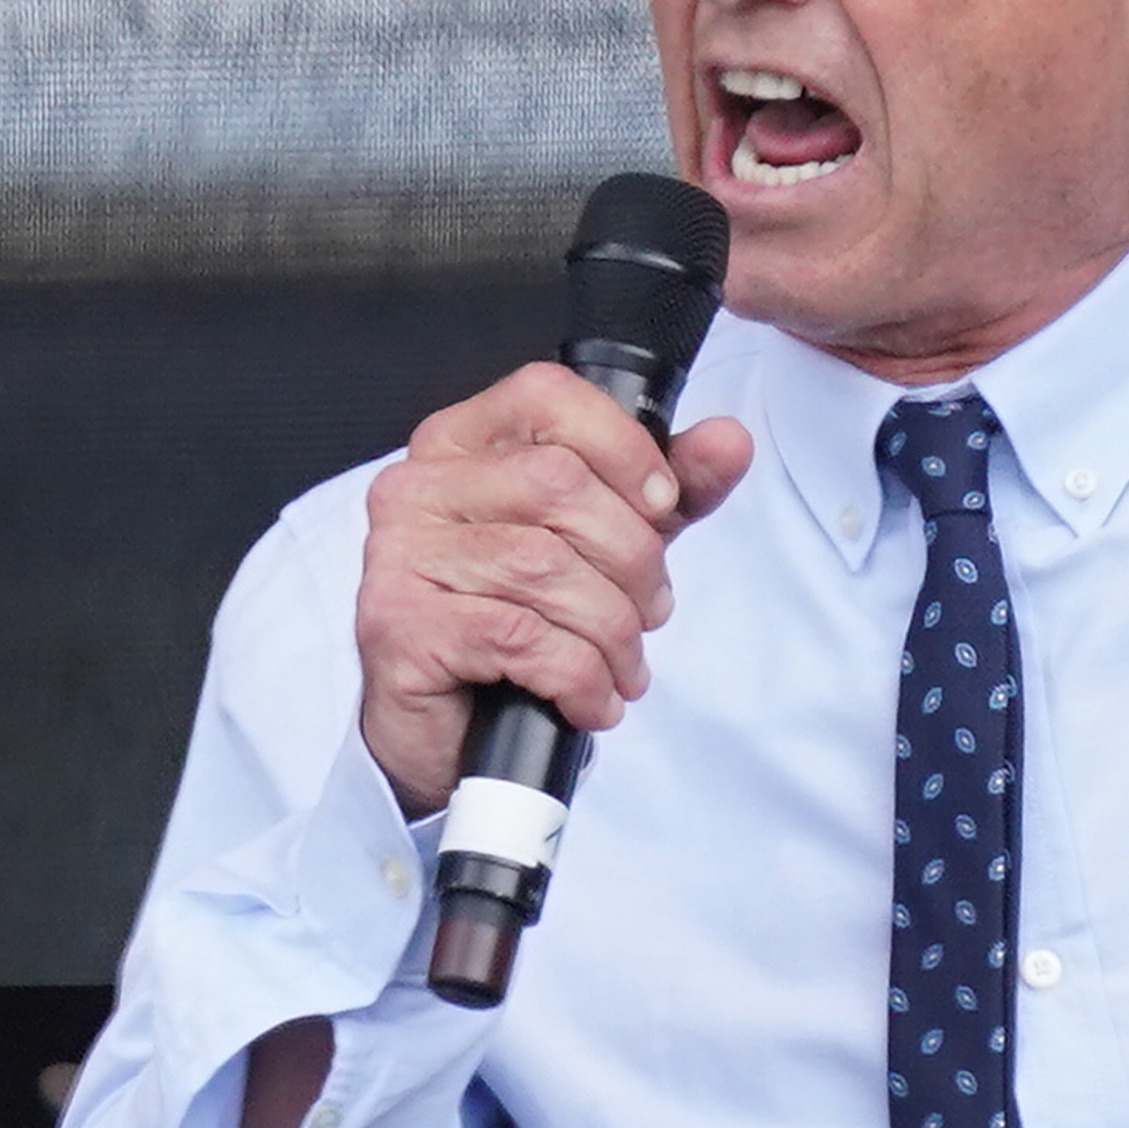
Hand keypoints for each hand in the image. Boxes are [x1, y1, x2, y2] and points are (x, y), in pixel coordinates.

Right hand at [357, 361, 753, 816]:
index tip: (663, 506)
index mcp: (463, 442)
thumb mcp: (610, 542)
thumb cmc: (525, 618)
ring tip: (624, 666)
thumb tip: (730, 441)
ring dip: (612, 629)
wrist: (452, 730)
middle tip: (650, 612)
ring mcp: (399, 553)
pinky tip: (591, 698)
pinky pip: (519, 636)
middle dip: (633, 559)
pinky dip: (579, 675)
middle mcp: (418, 485)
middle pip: (559, 485)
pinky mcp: (398, 624)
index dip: (625, 448)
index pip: (548, 397)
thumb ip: (670, 488)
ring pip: (544, 566)